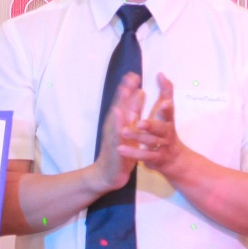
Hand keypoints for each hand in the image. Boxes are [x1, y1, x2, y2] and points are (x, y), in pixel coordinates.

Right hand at [89, 72, 143, 194]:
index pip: (124, 102)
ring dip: (121, 104)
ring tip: (125, 90)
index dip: (128, 88)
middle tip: (131, 76)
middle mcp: (114, 126)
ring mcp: (113, 136)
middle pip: (120, 105)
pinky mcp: (115, 147)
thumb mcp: (129, 130)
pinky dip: (118, 124)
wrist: (107, 174)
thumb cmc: (120, 151)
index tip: (134, 73)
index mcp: (119, 122)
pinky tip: (118, 114)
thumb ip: (133, 111)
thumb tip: (140, 93)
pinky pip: (117, 135)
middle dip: (125, 91)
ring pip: (118, 118)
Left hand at [120, 73, 183, 176]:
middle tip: (140, 123)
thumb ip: (166, 93)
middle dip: (151, 125)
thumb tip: (160, 74)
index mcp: (168, 121)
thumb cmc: (167, 130)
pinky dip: (133, 152)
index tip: (165, 103)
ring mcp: (161, 147)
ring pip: (150, 142)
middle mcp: (166, 133)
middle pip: (161, 129)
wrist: (175, 159)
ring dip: (137, 137)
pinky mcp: (155, 158)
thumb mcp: (167, 112)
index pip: (169, 112)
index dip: (167, 109)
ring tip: (124, 132)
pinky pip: (144, 155)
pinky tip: (121, 148)